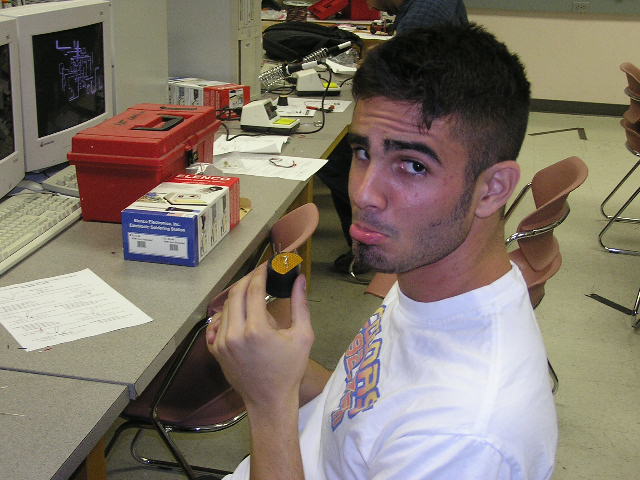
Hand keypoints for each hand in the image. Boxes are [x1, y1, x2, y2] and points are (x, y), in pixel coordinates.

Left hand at [206, 264, 313, 408]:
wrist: (269, 400)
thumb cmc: (289, 370)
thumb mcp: (303, 336)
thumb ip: (300, 304)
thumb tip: (299, 278)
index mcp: (256, 329)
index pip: (253, 289)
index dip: (260, 273)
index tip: (267, 265)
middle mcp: (234, 334)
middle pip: (235, 293)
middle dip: (247, 279)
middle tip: (259, 275)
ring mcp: (221, 343)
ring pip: (225, 307)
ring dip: (238, 296)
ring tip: (253, 294)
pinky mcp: (215, 351)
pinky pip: (216, 324)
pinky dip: (226, 314)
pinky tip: (239, 314)